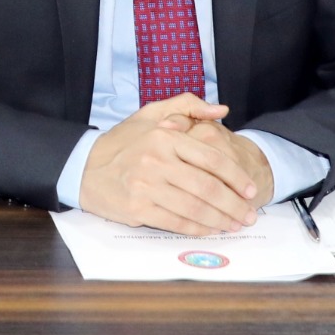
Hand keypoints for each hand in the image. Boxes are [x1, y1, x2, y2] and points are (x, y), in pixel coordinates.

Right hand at [79, 94, 262, 235]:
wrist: (83, 167)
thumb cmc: (121, 143)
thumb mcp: (150, 115)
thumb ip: (187, 105)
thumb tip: (221, 109)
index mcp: (164, 137)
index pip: (212, 159)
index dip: (237, 178)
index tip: (251, 190)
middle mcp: (156, 160)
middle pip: (208, 188)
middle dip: (235, 205)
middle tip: (249, 215)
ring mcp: (146, 186)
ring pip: (195, 208)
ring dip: (221, 220)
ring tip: (234, 224)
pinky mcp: (137, 208)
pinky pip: (177, 222)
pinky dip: (198, 228)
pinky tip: (210, 229)